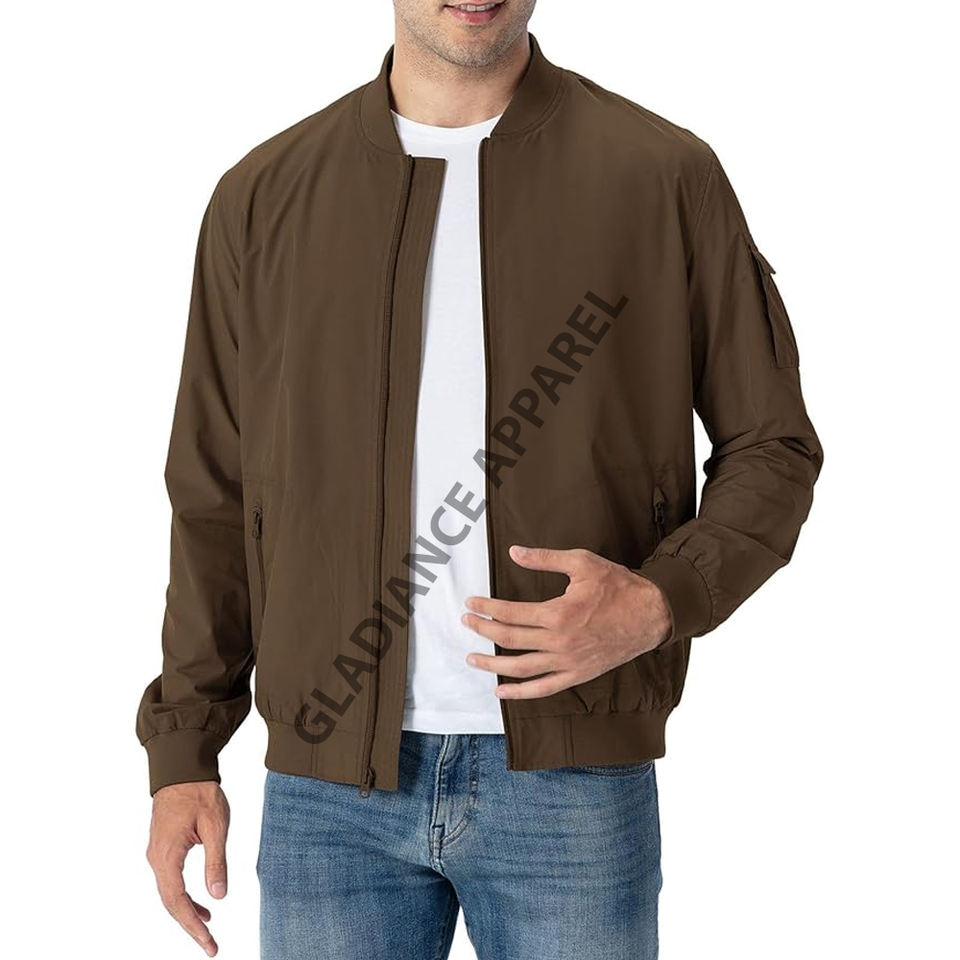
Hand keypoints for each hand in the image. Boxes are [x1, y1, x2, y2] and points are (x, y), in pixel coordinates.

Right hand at [146, 781, 229, 956]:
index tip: (209, 943)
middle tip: (210, 945)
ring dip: (187, 912)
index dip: (193, 926)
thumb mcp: (215, 825)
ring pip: (170, 893)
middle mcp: (156, 859)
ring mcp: (157, 854)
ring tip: (209, 928)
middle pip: (170, 903)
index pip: (177, 902)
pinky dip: (185, 896)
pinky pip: (171, 880)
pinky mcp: (163, 848)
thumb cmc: (199, 792)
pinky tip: (202, 902)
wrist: (182, 768)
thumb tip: (218, 895)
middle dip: (190, 926)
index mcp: (167, 856)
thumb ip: (216, 861)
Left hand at [462, 544, 671, 698]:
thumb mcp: (582, 563)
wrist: (651, 614)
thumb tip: (514, 552)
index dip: (486, 608)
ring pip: (522, 668)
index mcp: (559, 613)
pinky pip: (544, 688)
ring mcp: (569, 662)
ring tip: (472, 659)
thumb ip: (545, 558)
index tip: (471, 603)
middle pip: (510, 639)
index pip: (511, 613)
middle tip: (466, 623)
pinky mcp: (578, 675)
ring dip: (493, 665)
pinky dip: (520, 692)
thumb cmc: (618, 586)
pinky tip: (501, 691)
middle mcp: (560, 641)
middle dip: (483, 631)